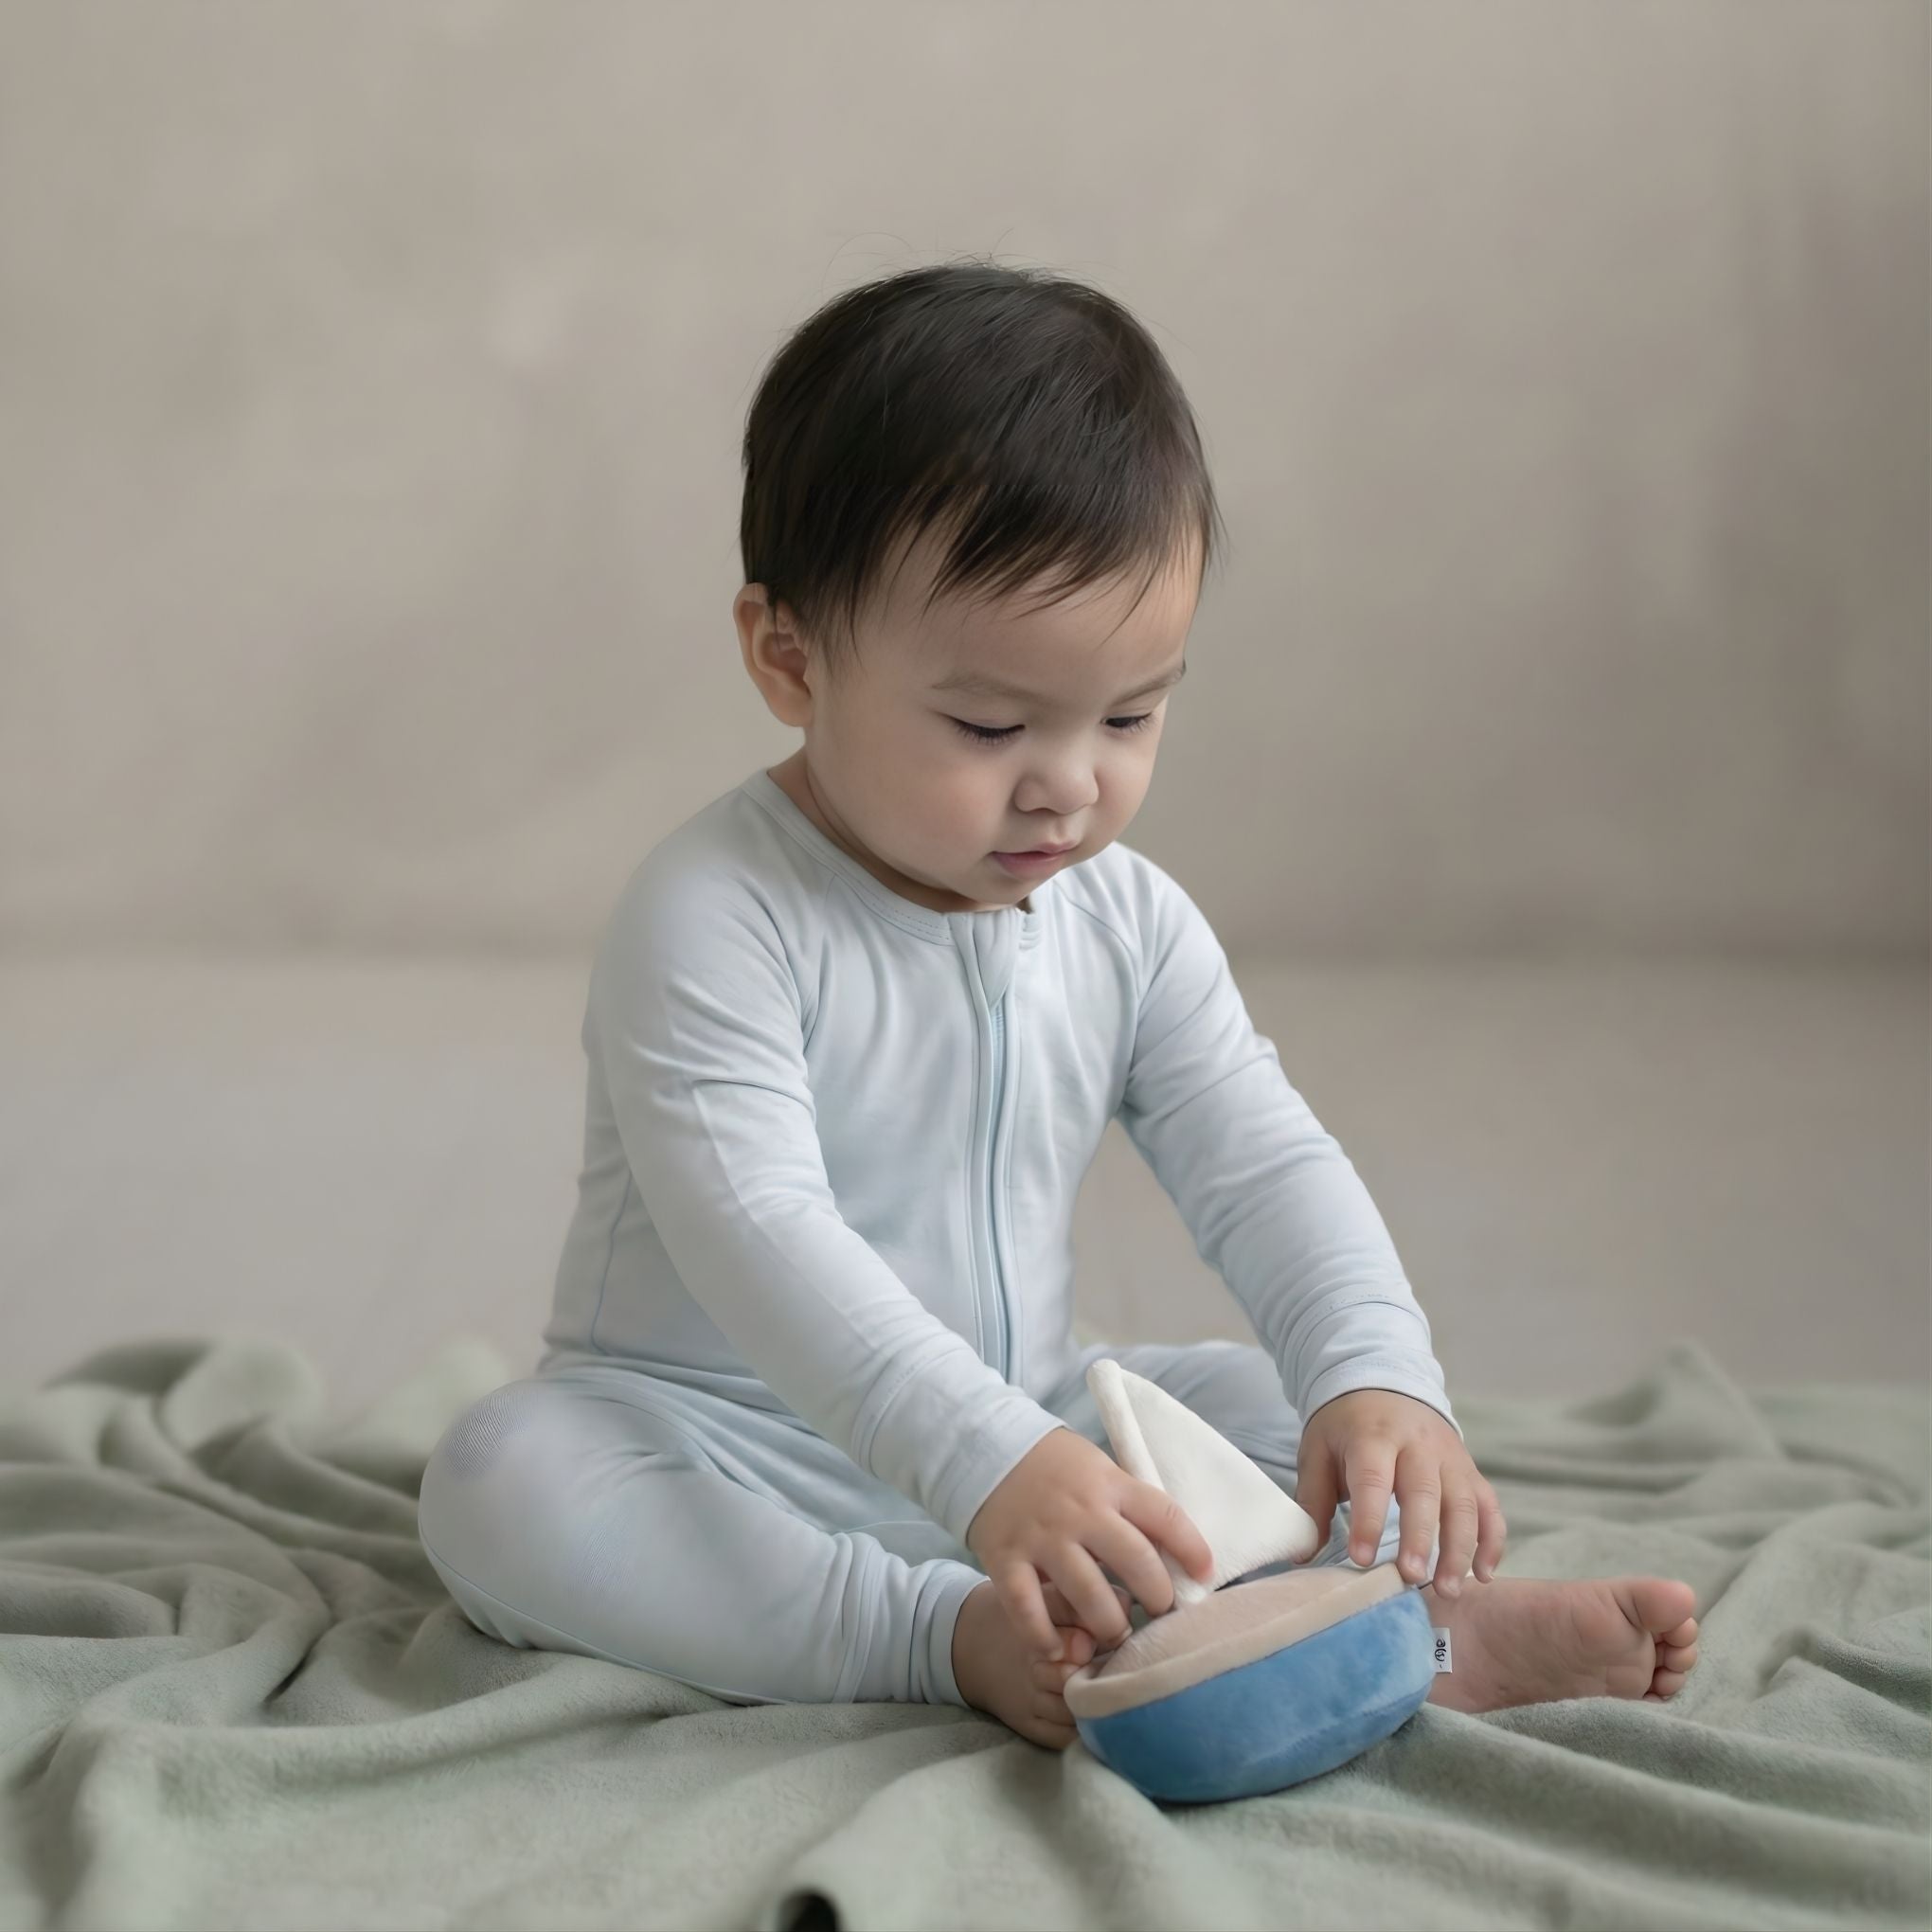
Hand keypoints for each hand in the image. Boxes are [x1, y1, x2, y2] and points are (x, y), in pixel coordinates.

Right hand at [963, 1426, 1215, 1659]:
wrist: (985, 1447)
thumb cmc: (1055, 1466)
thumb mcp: (1099, 1470)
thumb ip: (1128, 1505)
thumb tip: (1171, 1552)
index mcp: (1110, 1485)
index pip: (1165, 1517)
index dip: (1193, 1549)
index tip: (1204, 1576)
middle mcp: (1081, 1512)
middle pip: (1137, 1564)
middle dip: (1157, 1599)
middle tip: (1158, 1615)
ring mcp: (1043, 1537)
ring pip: (1089, 1596)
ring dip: (1110, 1625)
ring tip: (1115, 1633)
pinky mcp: (1006, 1559)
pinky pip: (1029, 1609)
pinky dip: (1045, 1637)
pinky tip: (1058, 1649)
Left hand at [1294, 1388, 1505, 1595]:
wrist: (1384, 1384)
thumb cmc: (1346, 1427)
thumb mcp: (1318, 1451)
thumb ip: (1312, 1501)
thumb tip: (1303, 1553)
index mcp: (1373, 1437)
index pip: (1373, 1479)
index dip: (1368, 1520)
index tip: (1361, 1559)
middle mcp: (1418, 1445)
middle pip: (1424, 1492)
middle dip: (1420, 1538)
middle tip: (1411, 1577)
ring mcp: (1450, 1456)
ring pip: (1463, 1502)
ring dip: (1460, 1548)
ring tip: (1447, 1590)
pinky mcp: (1470, 1470)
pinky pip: (1489, 1505)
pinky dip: (1492, 1541)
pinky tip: (1483, 1575)